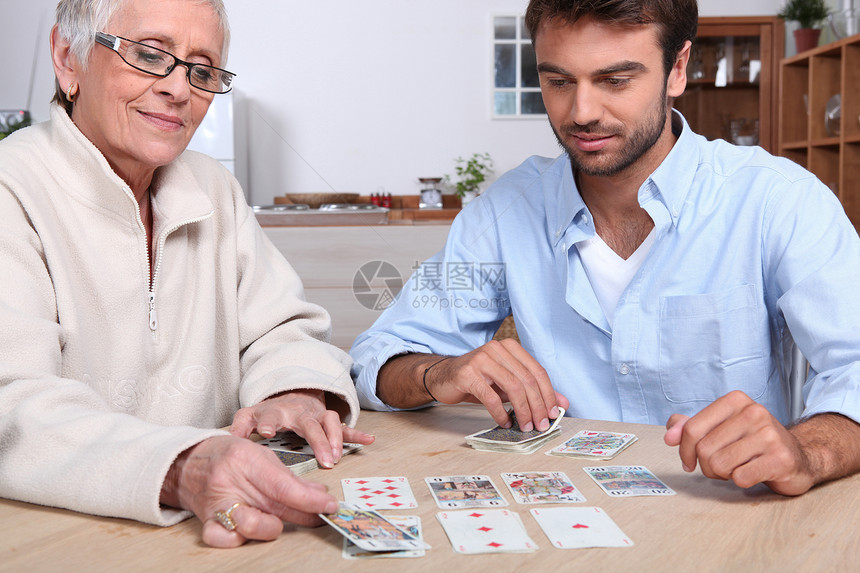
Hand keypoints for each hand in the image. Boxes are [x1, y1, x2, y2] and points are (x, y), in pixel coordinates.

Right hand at [161, 435, 338, 547]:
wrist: (186, 461)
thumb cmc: (228, 456)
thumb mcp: (261, 455)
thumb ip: (289, 477)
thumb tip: (319, 495)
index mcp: (245, 460)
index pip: (284, 487)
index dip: (311, 500)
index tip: (330, 505)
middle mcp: (230, 482)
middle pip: (274, 507)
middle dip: (304, 515)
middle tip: (320, 516)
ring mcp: (216, 504)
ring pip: (251, 526)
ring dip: (273, 527)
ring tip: (278, 520)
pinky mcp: (206, 521)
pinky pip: (226, 539)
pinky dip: (241, 539)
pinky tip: (250, 531)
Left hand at [229, 390, 373, 468]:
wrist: (291, 397)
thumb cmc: (270, 412)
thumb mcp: (250, 415)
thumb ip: (240, 426)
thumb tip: (230, 439)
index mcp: (278, 411)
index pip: (272, 414)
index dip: (269, 421)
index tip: (267, 430)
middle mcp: (300, 412)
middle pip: (310, 424)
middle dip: (317, 440)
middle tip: (323, 460)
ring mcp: (317, 416)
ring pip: (331, 423)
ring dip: (336, 439)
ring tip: (337, 457)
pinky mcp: (329, 421)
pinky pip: (346, 427)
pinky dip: (358, 433)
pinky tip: (369, 440)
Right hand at [425, 339, 568, 432]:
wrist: (444, 377)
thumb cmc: (479, 380)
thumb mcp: (509, 384)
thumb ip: (534, 391)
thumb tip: (562, 404)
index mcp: (510, 347)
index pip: (537, 371)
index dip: (548, 394)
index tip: (553, 414)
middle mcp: (497, 349)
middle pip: (527, 380)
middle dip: (537, 406)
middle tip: (540, 425)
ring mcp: (481, 359)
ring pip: (512, 387)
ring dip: (522, 411)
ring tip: (525, 426)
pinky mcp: (467, 373)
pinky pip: (491, 397)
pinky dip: (501, 413)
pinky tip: (504, 422)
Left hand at [664, 390, 814, 495]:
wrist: (798, 456)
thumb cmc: (753, 443)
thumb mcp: (721, 428)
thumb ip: (691, 428)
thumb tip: (670, 435)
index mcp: (735, 401)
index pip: (692, 429)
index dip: (685, 450)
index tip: (689, 461)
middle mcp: (753, 412)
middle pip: (704, 449)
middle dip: (707, 465)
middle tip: (722, 465)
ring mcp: (769, 434)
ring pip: (719, 464)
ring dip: (723, 474)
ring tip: (738, 467)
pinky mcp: (781, 458)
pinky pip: (740, 477)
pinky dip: (741, 481)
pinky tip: (753, 473)